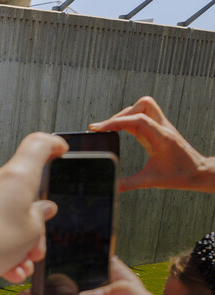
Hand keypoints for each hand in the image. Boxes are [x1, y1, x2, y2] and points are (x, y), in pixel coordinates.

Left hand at [0, 132, 67, 284]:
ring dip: (12, 240)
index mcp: (14, 177)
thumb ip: (40, 217)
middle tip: (35, 247)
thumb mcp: (31, 233)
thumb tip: (41, 210)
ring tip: (18, 263)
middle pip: (19, 194)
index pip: (36, 146)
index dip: (51, 145)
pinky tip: (2, 266)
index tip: (58, 149)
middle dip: (30, 224)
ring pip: (0, 214)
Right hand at [90, 96, 214, 192]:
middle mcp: (163, 128)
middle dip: (121, 114)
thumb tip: (111, 185)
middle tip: (106, 128)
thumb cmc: (180, 175)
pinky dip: (130, 120)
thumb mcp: (151, 181)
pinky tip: (121, 130)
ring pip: (144, 107)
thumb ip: (129, 183)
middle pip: (142, 105)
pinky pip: (143, 117)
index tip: (99, 128)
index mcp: (162, 137)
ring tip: (112, 127)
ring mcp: (162, 127)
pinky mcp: (159, 130)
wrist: (198, 173)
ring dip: (127, 114)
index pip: (138, 119)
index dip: (116, 122)